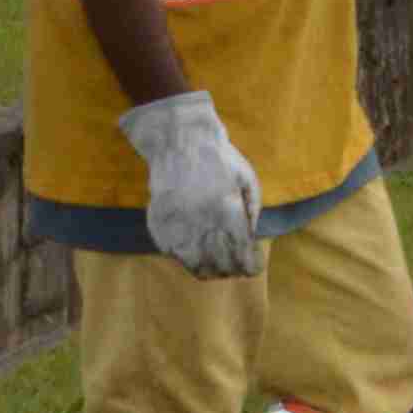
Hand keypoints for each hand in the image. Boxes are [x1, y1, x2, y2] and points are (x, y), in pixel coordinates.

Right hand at [134, 90, 265, 279]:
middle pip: (220, 265)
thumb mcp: (247, 179)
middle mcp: (202, 223)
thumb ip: (252, 211)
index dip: (250, 266)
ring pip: (195, 266)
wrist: (180, 142)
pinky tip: (195, 249)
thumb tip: (251, 239)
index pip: (242, 254)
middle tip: (237, 268)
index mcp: (228, 211)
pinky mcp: (159, 227)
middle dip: (233, 271)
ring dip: (210, 270)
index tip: (253, 267)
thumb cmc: (219, 159)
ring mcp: (177, 227)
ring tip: (217, 266)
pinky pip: (174, 254)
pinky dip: (186, 257)